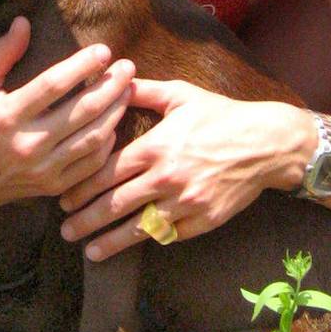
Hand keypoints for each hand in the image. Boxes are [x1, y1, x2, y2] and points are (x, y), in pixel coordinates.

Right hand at [0, 17, 135, 205]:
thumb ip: (1, 53)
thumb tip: (23, 22)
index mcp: (8, 114)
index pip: (52, 85)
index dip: (81, 66)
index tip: (103, 50)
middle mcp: (28, 143)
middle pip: (81, 111)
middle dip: (110, 86)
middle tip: (128, 67)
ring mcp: (43, 168)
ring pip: (93, 137)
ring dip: (116, 111)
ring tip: (128, 89)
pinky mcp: (55, 185)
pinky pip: (91, 163)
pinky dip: (108, 142)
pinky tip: (114, 122)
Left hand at [57, 79, 310, 260]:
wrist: (267, 144)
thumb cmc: (221, 115)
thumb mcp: (181, 95)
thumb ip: (143, 91)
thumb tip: (113, 80)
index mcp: (155, 146)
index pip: (106, 172)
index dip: (81, 187)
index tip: (63, 199)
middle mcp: (166, 178)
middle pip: (115, 204)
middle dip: (86, 220)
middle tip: (65, 231)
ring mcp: (185, 203)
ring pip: (139, 228)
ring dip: (110, 241)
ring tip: (90, 251)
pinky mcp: (204, 220)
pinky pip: (170, 235)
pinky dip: (149, 240)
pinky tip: (132, 245)